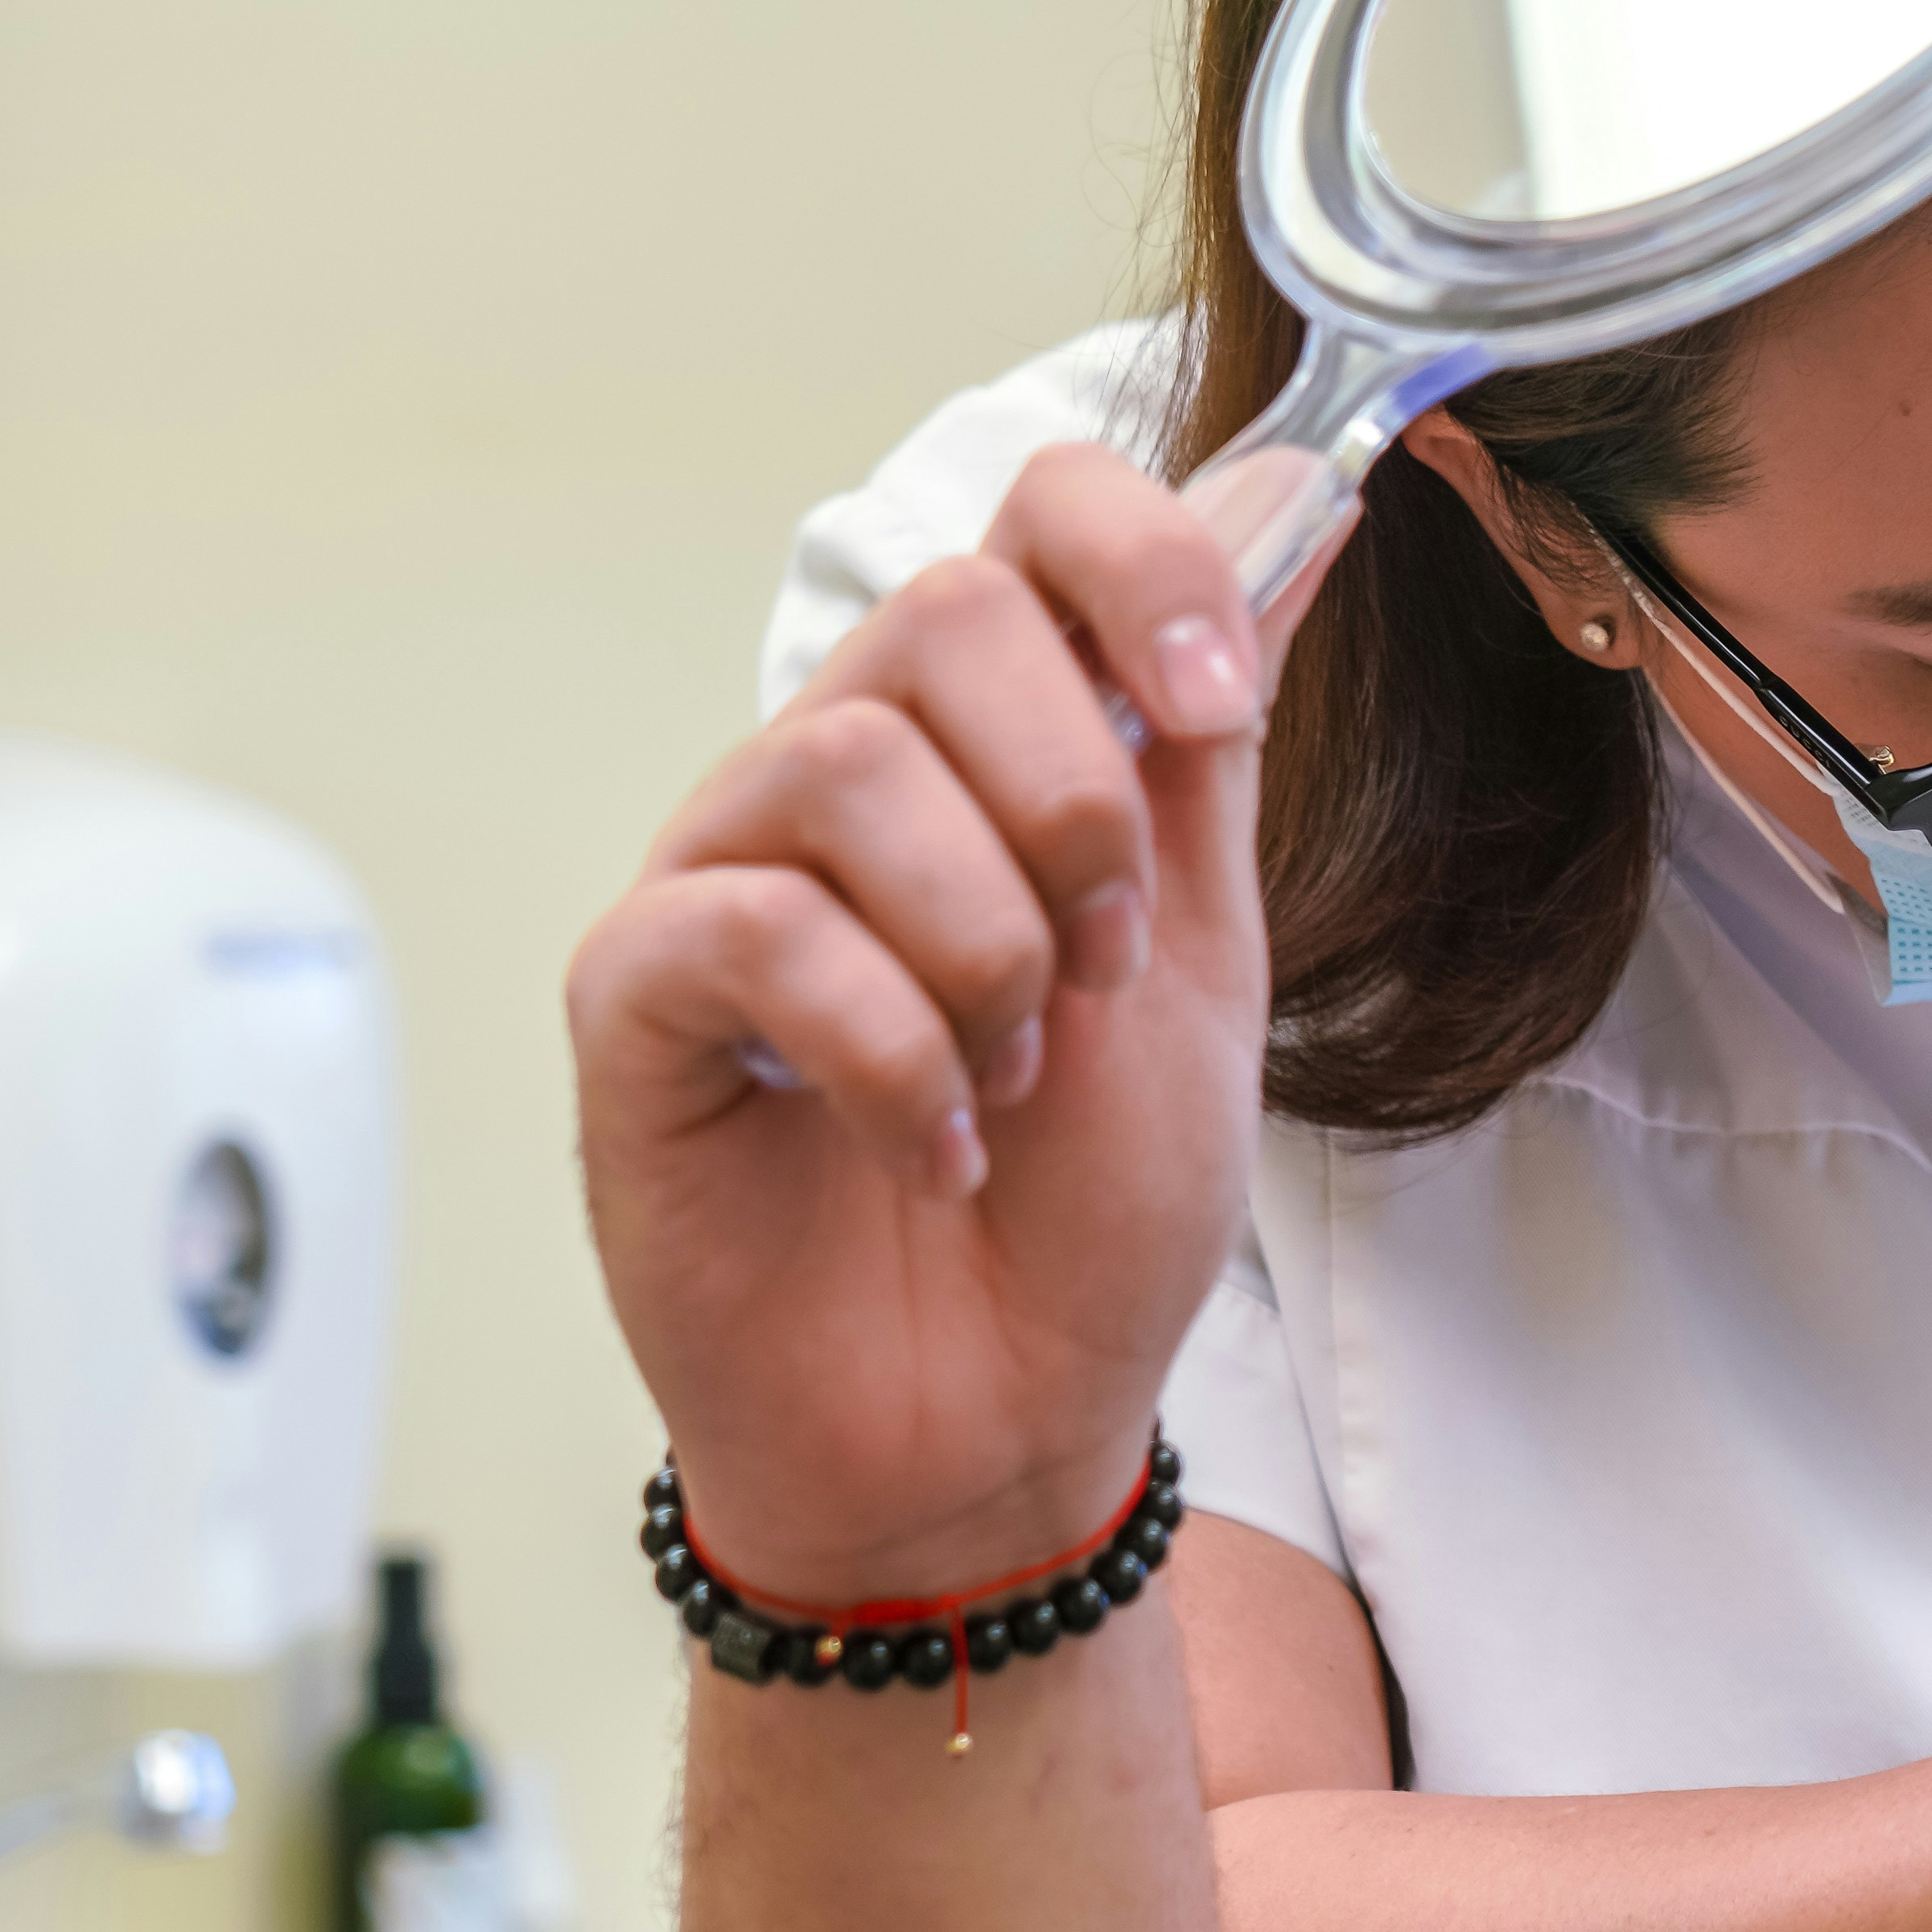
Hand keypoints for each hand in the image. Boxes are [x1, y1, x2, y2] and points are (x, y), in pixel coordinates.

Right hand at [563, 444, 1327, 1594]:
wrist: (997, 1424)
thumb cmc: (1084, 1208)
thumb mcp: (1198, 954)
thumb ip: (1207, 746)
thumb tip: (1296, 507)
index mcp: (992, 748)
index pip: (1036, 517)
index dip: (1139, 562)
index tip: (1213, 704)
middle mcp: (846, 775)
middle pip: (940, 613)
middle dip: (1070, 803)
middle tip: (1096, 975)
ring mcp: (725, 875)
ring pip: (846, 766)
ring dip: (984, 949)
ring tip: (1009, 1083)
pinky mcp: (636, 995)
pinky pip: (755, 929)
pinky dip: (886, 1053)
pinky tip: (929, 1146)